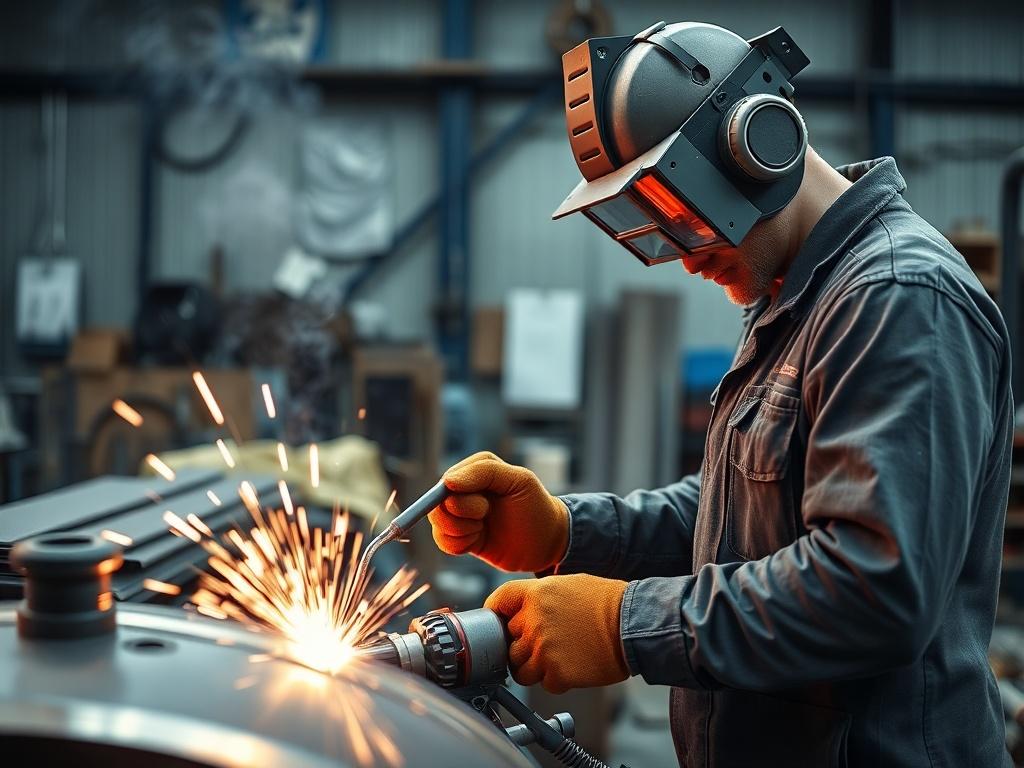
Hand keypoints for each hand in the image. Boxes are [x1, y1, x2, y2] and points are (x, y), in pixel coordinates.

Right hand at [429, 452, 568, 572]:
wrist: (546, 541)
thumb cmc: (536, 506)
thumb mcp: (519, 481)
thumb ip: (484, 472)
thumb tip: (447, 481)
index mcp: (476, 468)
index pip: (447, 481)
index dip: (460, 498)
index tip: (483, 507)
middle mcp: (463, 488)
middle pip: (437, 504)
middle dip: (462, 516)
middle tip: (486, 515)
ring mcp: (461, 512)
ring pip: (438, 523)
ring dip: (461, 531)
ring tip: (483, 529)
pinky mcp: (461, 535)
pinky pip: (443, 541)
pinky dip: (458, 544)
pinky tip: (477, 541)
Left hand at [485, 574, 628, 693]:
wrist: (633, 624)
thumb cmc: (607, 603)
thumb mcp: (568, 585)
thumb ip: (539, 598)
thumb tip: (521, 612)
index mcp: (535, 594)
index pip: (499, 601)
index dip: (496, 614)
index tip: (498, 623)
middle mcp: (533, 621)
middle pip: (509, 641)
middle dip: (523, 644)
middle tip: (547, 643)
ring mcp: (543, 650)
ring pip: (520, 669)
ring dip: (535, 667)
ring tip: (560, 657)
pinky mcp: (556, 674)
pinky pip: (544, 683)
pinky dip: (557, 680)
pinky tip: (574, 665)